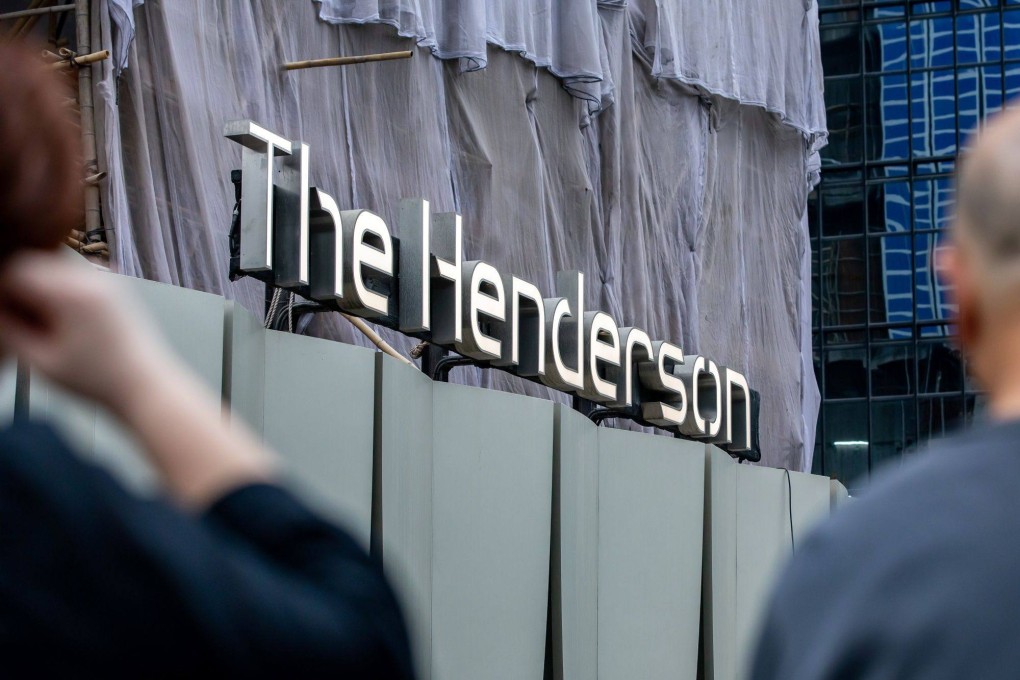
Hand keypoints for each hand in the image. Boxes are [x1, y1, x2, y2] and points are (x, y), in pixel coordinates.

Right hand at [0, 250, 177, 417]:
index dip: (0, 291)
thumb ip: (9, 330)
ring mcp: (106, 279)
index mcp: (73, 293)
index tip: (1, 316)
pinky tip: (59, 321)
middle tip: (16, 322)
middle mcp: (92, 277)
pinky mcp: (113, 286)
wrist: (146, 386)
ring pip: (52, 267)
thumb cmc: (97, 380)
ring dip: (37, 288)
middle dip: (18, 288)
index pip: (17, 270)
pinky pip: (73, 276)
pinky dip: (57, 291)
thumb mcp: (41, 361)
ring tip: (39, 325)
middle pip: (34, 263)